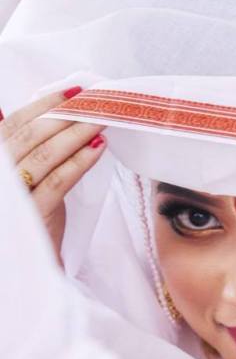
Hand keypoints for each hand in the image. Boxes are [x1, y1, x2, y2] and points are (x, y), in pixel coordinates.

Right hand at [0, 86, 105, 262]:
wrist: (29, 266)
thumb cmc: (30, 221)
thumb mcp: (27, 182)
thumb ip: (33, 154)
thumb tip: (59, 121)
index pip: (15, 124)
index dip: (44, 105)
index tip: (72, 92)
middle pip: (30, 135)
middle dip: (66, 114)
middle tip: (96, 102)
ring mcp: (10, 193)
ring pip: (44, 154)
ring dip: (77, 133)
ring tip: (103, 120)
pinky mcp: (31, 212)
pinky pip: (57, 180)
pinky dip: (79, 161)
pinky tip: (99, 148)